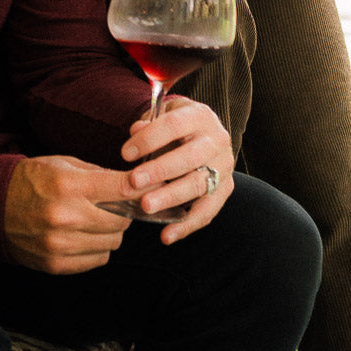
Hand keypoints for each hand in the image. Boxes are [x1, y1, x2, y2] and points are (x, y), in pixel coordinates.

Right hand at [4, 155, 133, 273]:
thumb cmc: (31, 180)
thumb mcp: (62, 164)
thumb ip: (98, 173)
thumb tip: (132, 182)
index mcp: (68, 185)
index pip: (120, 189)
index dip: (141, 188)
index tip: (151, 187)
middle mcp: (65, 216)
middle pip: (121, 222)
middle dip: (125, 213)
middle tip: (117, 207)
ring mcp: (60, 244)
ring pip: (112, 244)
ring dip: (111, 233)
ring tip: (97, 221)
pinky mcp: (56, 264)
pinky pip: (97, 260)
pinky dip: (97, 249)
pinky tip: (85, 236)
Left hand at [120, 96, 234, 243]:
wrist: (203, 133)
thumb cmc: (176, 126)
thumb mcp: (164, 115)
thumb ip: (149, 123)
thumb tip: (135, 130)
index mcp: (200, 116)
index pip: (174, 125)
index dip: (149, 139)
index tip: (125, 154)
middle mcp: (217, 140)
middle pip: (189, 157)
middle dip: (160, 170)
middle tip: (134, 182)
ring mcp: (224, 167)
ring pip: (199, 185)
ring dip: (171, 198)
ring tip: (146, 206)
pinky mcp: (226, 189)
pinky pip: (208, 211)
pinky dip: (186, 225)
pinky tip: (166, 235)